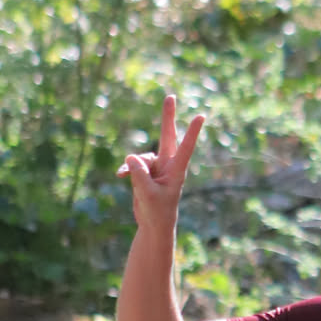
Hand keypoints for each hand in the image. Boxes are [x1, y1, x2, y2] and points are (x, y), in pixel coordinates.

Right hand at [118, 94, 204, 233]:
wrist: (154, 224)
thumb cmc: (157, 212)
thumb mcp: (147, 193)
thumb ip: (139, 174)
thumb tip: (131, 156)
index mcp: (176, 170)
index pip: (186, 147)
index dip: (192, 132)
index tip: (201, 116)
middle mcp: (168, 165)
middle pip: (167, 136)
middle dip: (167, 117)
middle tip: (171, 96)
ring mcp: (156, 167)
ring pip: (141, 157)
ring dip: (133, 168)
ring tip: (136, 184)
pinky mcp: (145, 172)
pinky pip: (132, 164)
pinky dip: (125, 169)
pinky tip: (118, 176)